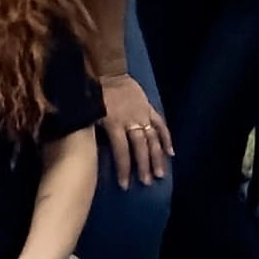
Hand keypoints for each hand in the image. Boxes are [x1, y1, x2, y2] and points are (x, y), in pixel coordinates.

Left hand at [98, 71, 174, 185]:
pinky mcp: (149, 108)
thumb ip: (91, 133)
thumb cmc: (94, 96)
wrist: (108, 73)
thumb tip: (87, 154)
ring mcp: (142, 115)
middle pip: (140, 147)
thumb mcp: (89, 114)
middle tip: (147, 182)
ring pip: (152, 138)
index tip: (125, 185)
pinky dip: (166, 138)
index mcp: (114, 123)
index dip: (123, 168)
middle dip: (143, 166)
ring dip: (157, 157)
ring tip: (160, 174)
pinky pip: (160, 124)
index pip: (121, 151)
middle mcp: (131, 121)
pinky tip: (171, 153)